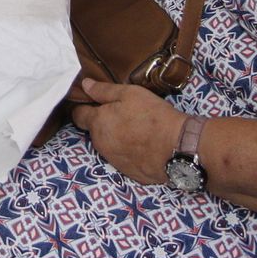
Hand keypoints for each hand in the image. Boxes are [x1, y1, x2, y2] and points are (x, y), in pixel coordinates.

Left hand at [69, 79, 185, 185]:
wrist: (177, 147)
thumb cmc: (152, 115)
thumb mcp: (129, 94)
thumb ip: (103, 90)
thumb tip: (84, 85)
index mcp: (98, 123)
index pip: (78, 115)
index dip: (83, 107)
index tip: (92, 103)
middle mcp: (101, 144)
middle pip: (95, 131)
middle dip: (103, 123)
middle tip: (123, 115)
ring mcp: (114, 160)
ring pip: (108, 146)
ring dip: (115, 138)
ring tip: (136, 130)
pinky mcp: (128, 172)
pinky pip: (122, 159)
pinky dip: (128, 152)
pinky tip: (143, 145)